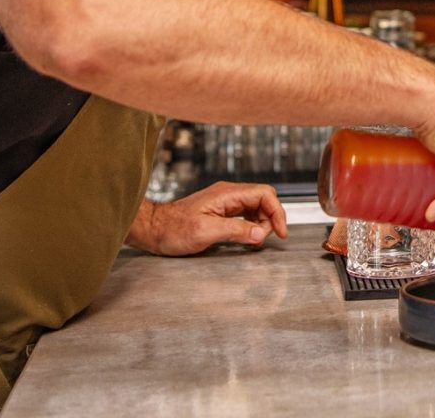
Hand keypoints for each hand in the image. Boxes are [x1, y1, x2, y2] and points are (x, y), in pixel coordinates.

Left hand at [126, 182, 288, 255]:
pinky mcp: (220, 210)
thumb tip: (261, 234)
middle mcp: (229, 193)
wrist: (152, 229)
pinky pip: (245, 214)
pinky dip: (251, 225)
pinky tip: (247, 238)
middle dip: (270, 218)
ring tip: (255, 241)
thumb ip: (236, 231)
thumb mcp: (205, 233)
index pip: (264, 194)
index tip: (281, 232)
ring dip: (261, 223)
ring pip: (256, 207)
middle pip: (263, 199)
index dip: (277, 212)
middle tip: (263, 239)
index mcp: (227, 194)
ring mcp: (225, 201)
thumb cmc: (173, 230)